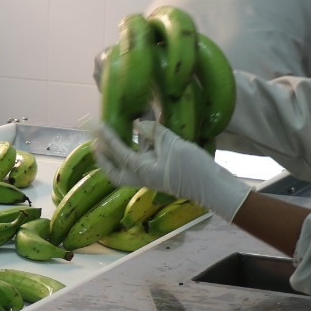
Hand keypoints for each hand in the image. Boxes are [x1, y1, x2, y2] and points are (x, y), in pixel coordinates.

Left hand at [90, 119, 251, 220]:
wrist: (215, 186)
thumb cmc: (193, 168)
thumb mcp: (173, 146)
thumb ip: (155, 132)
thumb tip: (141, 124)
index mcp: (142, 171)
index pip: (119, 152)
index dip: (107, 138)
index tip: (97, 125)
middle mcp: (144, 175)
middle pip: (116, 171)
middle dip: (104, 159)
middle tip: (95, 144)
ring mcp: (154, 173)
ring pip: (131, 160)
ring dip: (124, 146)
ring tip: (118, 128)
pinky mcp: (165, 169)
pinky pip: (148, 155)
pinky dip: (144, 142)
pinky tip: (146, 127)